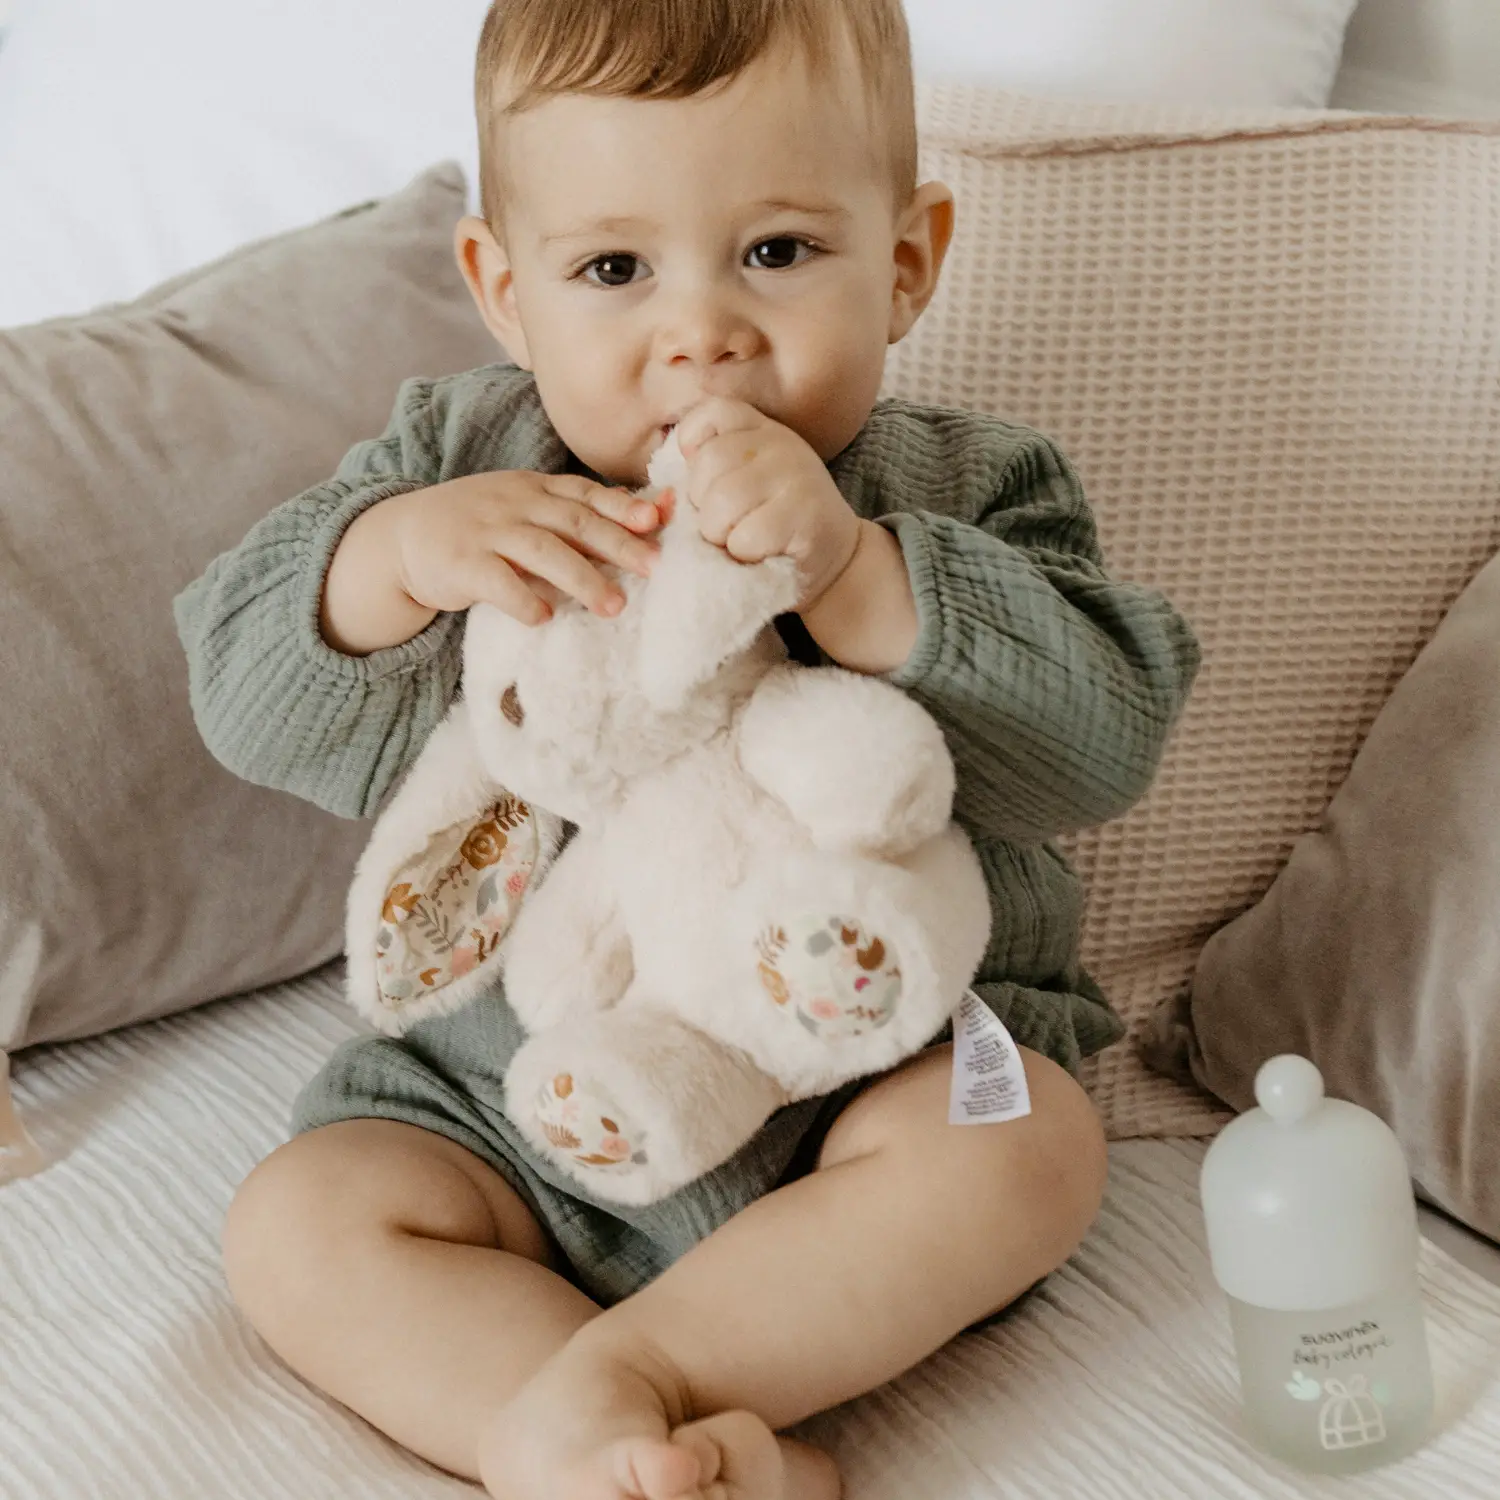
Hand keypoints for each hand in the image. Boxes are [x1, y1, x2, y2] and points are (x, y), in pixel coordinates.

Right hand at [389, 470, 659, 625]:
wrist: (403, 536)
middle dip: (617, 544)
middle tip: (654, 567)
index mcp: (534, 488)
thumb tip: (647, 522)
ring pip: (543, 551)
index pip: (585, 492)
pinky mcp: (461, 565)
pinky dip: (524, 601)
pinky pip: (498, 584)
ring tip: (615, 606)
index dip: (621, 505)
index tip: (654, 520)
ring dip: (582, 579)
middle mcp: (514, 504)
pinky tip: (546, 618)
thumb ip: (574, 517)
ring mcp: (486, 532)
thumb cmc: (481, 527)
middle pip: (574, 521)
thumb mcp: (524, 509)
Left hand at [674, 398, 860, 611]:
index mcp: (760, 429)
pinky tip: (761, 553)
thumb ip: (706, 477)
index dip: (693, 448)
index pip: (709, 414)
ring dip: (720, 534)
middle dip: (703, 506)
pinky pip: (746, 536)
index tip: (704, 483)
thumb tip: (665, 498)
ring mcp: (796, 475)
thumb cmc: (773, 526)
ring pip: (722, 502)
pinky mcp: (805, 514)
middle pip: (708, 464)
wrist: (834, 561)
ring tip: (739, 541)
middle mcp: (780, 443)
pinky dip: (743, 554)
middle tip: (726, 525)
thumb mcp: (741, 485)